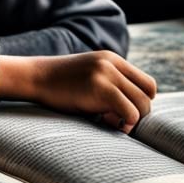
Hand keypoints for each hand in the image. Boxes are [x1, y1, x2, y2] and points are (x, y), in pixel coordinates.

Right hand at [0, 52, 156, 132]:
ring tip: (108, 121)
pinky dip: (124, 124)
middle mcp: (113, 63)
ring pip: (142, 105)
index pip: (148, 83)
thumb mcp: (90, 76)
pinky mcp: (100, 88)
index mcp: (113, 59)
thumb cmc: (60, 85)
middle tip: (116, 120)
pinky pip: (130, 112)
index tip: (123, 111)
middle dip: (139, 113)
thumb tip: (134, 111)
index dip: (141, 102)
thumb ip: (111, 84)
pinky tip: (105, 122)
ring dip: (131, 120)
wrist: (35, 77)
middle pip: (148, 95)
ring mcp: (107, 74)